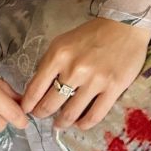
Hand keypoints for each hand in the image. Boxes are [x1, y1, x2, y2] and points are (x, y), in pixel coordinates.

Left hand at [20, 17, 150, 130]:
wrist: (124, 26)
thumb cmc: (92, 34)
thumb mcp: (63, 42)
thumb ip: (50, 63)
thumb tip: (38, 87)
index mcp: (58, 56)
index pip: (35, 88)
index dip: (28, 104)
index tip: (26, 110)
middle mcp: (74, 70)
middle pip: (50, 104)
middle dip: (43, 114)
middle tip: (42, 116)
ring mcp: (95, 81)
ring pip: (71, 113)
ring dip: (62, 122)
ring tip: (60, 123)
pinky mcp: (113, 88)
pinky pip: (95, 115)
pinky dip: (84, 124)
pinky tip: (80, 124)